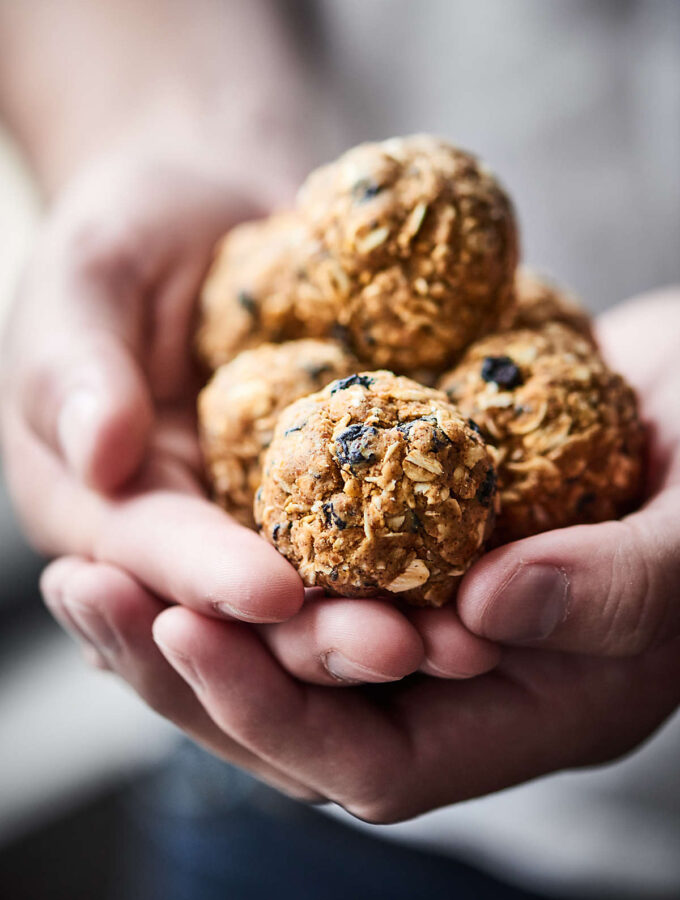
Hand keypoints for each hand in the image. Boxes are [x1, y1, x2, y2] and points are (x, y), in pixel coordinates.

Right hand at [2, 145, 498, 686]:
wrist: (217, 210)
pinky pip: (385, 522)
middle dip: (318, 635)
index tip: (273, 594)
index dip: (209, 580)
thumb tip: (96, 453)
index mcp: (107, 504)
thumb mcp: (86, 281)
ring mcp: (269, 516)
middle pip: (248, 606)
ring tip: (463, 638)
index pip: (152, 554)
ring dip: (393, 615)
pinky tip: (496, 560)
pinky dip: (437, 547)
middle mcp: (191, 531)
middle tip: (398, 649)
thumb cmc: (133, 238)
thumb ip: (74, 367)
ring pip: (328, 585)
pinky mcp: (337, 489)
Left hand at [37, 290, 679, 820]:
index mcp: (531, 710)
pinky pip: (291, 575)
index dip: (277, 709)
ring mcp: (421, 619)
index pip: (374, 761)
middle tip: (86, 597)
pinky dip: (219, 559)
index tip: (190, 629)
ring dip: (177, 615)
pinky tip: (146, 523)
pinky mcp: (396, 551)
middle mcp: (460, 685)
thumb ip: (616, 587)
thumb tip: (489, 608)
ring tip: (81, 574)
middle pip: (295, 718)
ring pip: (275, 652)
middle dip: (185, 671)